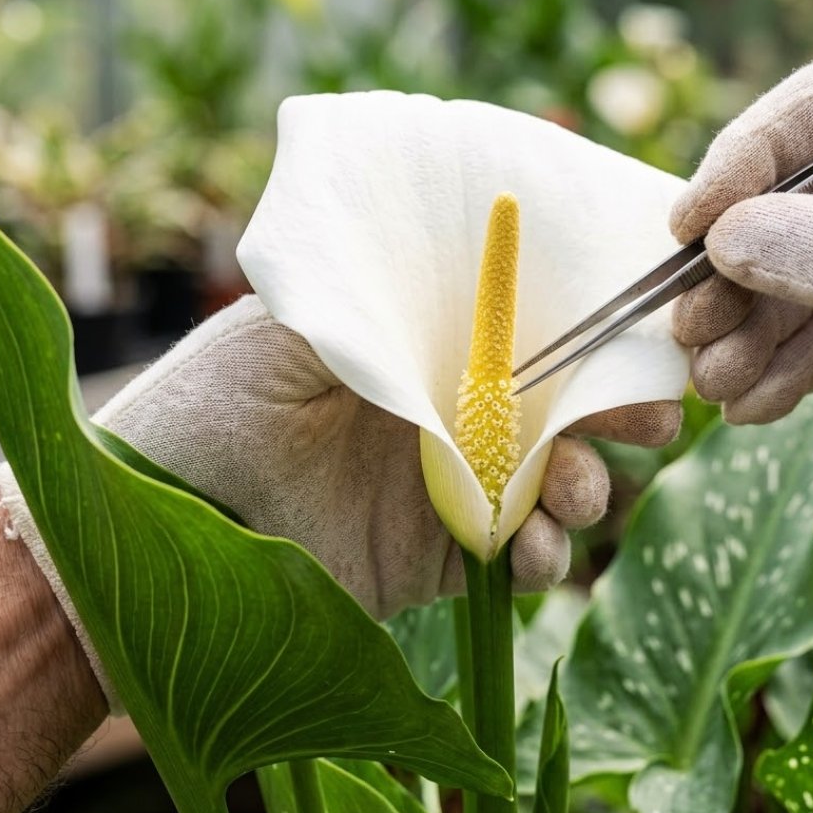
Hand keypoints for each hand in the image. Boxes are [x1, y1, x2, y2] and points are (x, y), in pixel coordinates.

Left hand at [0, 295, 678, 627]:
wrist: (167, 516)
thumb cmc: (218, 399)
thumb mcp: (296, 323)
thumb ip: (382, 296)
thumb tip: (476, 252)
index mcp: (430, 350)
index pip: (536, 339)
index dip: (597, 341)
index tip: (643, 346)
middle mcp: (456, 415)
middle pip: (569, 412)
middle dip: (620, 417)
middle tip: (645, 421)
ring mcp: (456, 489)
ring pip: (563, 487)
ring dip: (589, 488)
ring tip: (569, 491)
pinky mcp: (445, 559)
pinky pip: (523, 560)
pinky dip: (547, 558)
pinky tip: (531, 550)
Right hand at [669, 60, 812, 530]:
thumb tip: (725, 237)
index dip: (745, 158)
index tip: (690, 227)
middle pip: (792, 208)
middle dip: (735, 273)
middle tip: (691, 329)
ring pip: (795, 285)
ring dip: (747, 337)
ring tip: (715, 385)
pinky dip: (778, 373)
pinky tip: (753, 407)